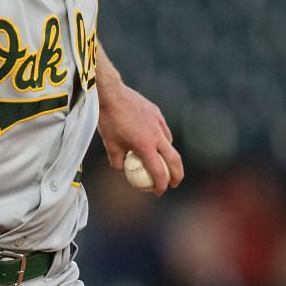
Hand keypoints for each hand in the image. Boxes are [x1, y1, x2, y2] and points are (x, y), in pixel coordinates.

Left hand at [97, 79, 183, 195]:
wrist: (111, 94)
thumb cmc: (108, 120)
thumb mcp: (110, 145)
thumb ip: (118, 161)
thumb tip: (122, 170)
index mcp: (145, 145)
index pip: (159, 171)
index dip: (161, 185)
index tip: (159, 191)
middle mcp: (156, 135)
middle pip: (174, 160)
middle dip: (177, 175)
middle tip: (174, 183)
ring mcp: (158, 122)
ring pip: (170, 143)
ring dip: (169, 155)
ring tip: (162, 161)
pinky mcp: (157, 113)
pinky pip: (164, 130)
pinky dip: (162, 139)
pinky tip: (155, 140)